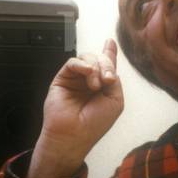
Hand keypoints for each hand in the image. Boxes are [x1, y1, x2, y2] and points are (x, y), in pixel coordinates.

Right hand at [27, 39, 124, 177]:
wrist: (75, 134)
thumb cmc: (95, 123)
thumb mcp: (115, 100)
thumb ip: (114, 79)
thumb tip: (108, 63)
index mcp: (102, 86)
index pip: (105, 66)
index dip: (109, 53)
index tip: (110, 42)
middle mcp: (88, 81)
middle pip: (99, 59)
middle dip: (106, 65)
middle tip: (107, 80)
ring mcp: (75, 79)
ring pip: (87, 58)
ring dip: (96, 67)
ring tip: (96, 85)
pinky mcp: (62, 78)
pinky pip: (73, 62)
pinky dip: (82, 65)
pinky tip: (88, 74)